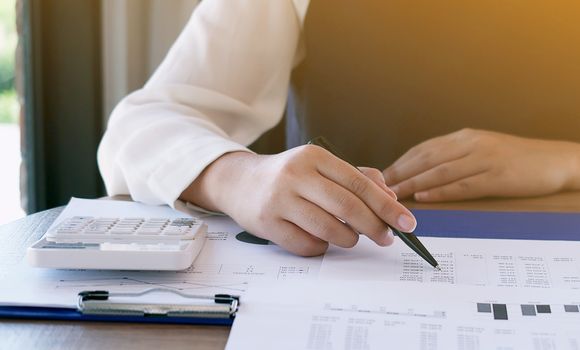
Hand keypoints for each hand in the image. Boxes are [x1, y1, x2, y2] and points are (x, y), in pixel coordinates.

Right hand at [182, 146, 415, 255]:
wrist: (239, 182)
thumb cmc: (288, 176)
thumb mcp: (320, 166)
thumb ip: (356, 177)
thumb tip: (390, 198)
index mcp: (314, 156)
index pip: (359, 183)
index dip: (387, 206)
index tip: (407, 223)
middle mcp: (296, 175)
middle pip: (348, 207)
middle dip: (375, 227)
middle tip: (388, 238)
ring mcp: (279, 200)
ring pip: (330, 229)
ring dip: (349, 239)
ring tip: (351, 238)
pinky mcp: (268, 224)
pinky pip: (307, 245)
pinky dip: (322, 247)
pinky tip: (320, 239)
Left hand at [383, 128, 579, 201]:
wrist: (555, 160)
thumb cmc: (515, 159)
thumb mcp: (481, 150)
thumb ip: (454, 157)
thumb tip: (421, 172)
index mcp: (464, 137)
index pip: (423, 149)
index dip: (399, 163)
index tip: (379, 175)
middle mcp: (470, 144)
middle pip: (426, 159)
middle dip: (399, 173)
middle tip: (376, 187)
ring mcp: (484, 159)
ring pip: (440, 171)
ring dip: (412, 182)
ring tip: (392, 194)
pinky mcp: (498, 176)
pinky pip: (463, 185)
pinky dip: (440, 191)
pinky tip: (423, 196)